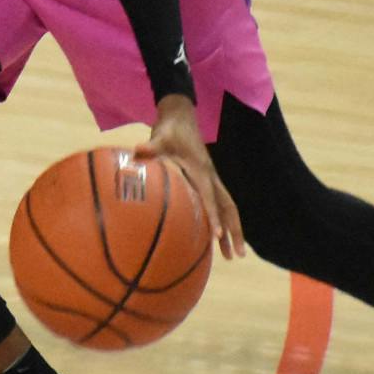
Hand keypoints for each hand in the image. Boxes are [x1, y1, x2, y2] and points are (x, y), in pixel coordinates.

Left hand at [134, 95, 245, 259]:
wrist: (181, 117)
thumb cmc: (169, 130)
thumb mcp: (160, 138)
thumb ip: (150, 147)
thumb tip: (137, 151)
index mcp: (201, 171)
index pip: (210, 197)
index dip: (214, 216)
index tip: (216, 235)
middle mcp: (211, 177)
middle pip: (229, 208)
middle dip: (234, 232)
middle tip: (236, 256)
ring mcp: (212, 180)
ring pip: (228, 208)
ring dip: (232, 230)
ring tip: (232, 255)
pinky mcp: (207, 181)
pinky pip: (219, 204)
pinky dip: (222, 221)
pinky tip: (216, 238)